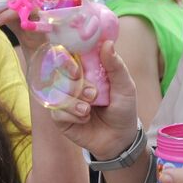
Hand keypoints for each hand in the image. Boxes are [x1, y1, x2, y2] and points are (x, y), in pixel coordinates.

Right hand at [45, 40, 140, 158]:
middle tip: (92, 93)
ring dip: (76, 101)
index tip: (77, 67)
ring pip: (58, 92)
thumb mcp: (125, 86)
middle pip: (60, 72)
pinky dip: (73, 115)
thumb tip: (107, 43)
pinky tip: (84, 119)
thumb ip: (115, 66)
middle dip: (76, 84)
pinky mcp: (60, 117)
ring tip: (89, 109)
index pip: (70, 55)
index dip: (68, 57)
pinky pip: (57, 111)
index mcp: (87, 70)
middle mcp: (73, 82)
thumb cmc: (123, 109)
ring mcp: (65, 99)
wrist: (120, 139)